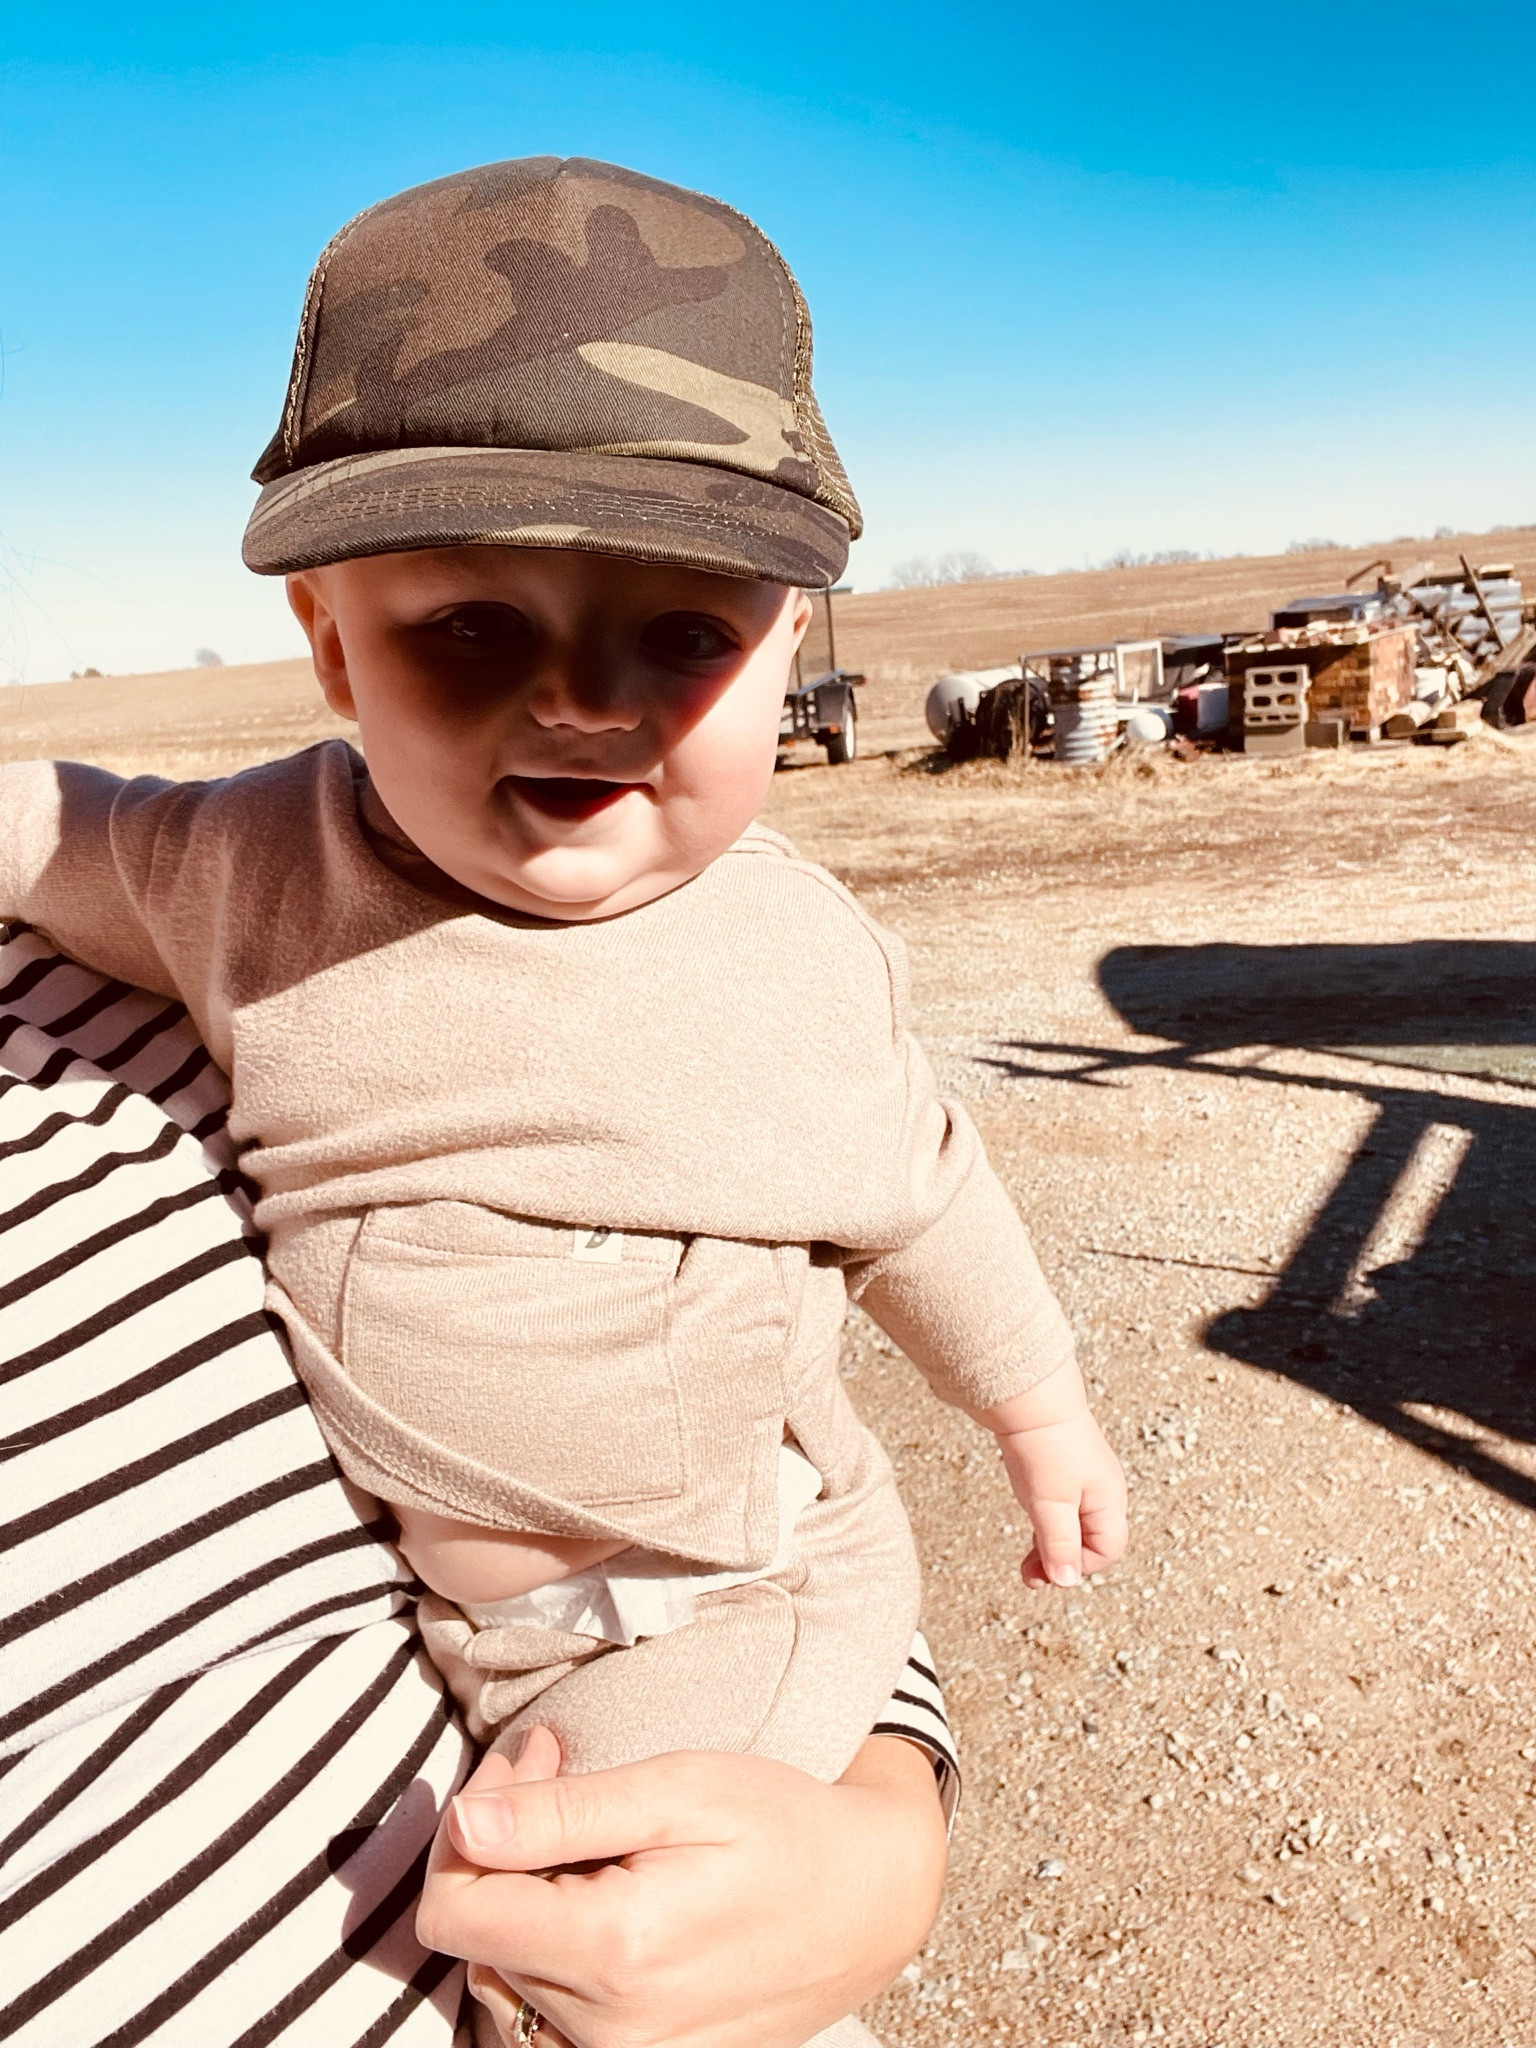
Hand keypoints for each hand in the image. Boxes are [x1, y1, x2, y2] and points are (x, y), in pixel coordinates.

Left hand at [416, 1729, 947, 2047]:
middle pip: (478, 1935)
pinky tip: (599, 1888)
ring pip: (505, 1971)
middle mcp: (606, 2029)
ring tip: (589, 1826)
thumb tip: (463, 1821)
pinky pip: (544, 2011)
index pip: (451, 1910)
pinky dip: (552, 1944)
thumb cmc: (783, 1829)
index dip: (470, 1822)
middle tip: (559, 1763)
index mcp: (612, 1951)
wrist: (870, 1900)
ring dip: (524, 1892)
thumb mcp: (680, 1789)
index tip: (531, 1759)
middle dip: (502, 1841)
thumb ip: (566, 1811)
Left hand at [978, 1362, 1128, 1589]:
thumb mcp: (1050, 1504)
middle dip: (1062, 1560)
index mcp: (1109, 1500)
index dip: (1079, 1566)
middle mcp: (1102, 1490)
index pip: (1107, 1551)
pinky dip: (1046, 1520)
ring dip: (1050, 1544)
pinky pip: (1060, 1504)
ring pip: (1072, 1524)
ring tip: (1025, 1561)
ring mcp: (1082, 1476)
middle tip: (1028, 1575)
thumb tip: (1067, 1582)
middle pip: (1091, 1541)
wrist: (1027, 1395)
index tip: (1048, 1569)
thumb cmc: (1044, 1447)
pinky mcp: (1062, 1466)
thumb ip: (1059, 1544)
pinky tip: (1030, 1519)